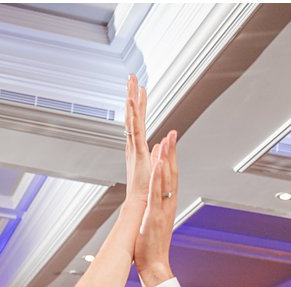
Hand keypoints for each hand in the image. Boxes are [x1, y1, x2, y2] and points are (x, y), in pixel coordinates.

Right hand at [122, 75, 151, 213]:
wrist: (141, 205)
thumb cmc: (145, 192)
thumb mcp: (154, 167)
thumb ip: (156, 154)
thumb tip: (159, 145)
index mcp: (137, 148)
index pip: (138, 121)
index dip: (138, 105)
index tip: (138, 89)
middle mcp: (133, 145)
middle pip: (132, 115)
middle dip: (132, 95)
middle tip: (131, 77)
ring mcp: (134, 147)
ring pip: (132, 118)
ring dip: (131, 99)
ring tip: (131, 82)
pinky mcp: (137, 151)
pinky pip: (134, 128)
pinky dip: (132, 113)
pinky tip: (131, 99)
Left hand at [135, 131, 178, 286]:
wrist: (155, 264)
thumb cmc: (152, 244)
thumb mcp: (154, 218)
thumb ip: (157, 202)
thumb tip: (155, 192)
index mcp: (167, 204)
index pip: (171, 176)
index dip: (171, 157)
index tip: (170, 140)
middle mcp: (168, 204)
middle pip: (172, 173)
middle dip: (172, 153)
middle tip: (172, 133)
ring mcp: (163, 209)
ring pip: (166, 181)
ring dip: (167, 160)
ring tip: (166, 142)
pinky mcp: (154, 216)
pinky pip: (156, 195)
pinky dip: (157, 179)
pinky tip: (157, 166)